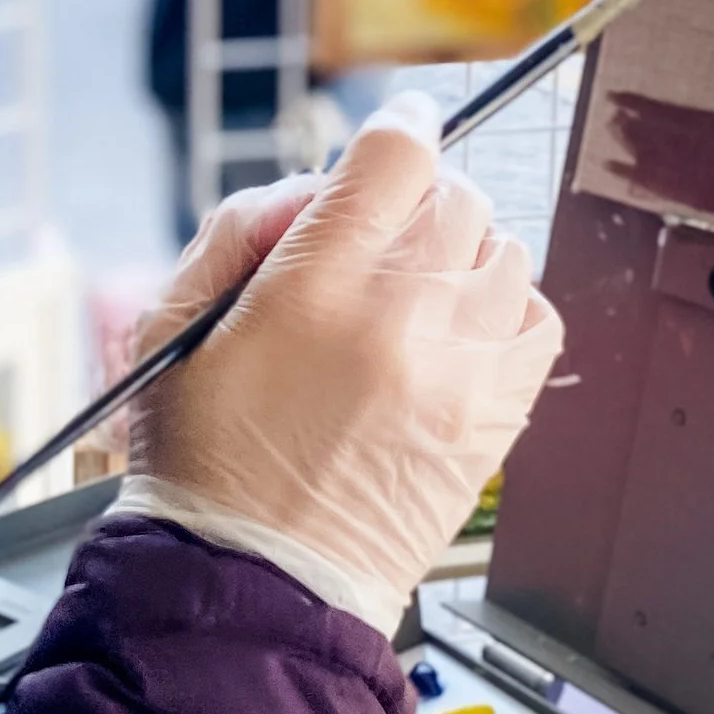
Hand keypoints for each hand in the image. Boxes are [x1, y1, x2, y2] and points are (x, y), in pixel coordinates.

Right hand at [129, 94, 561, 630]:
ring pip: (505, 251)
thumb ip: (239, 230)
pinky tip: (461, 334)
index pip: (397, 156)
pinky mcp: (495, 420)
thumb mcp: (173, 325)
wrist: (253, 585)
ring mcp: (459, 370)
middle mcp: (399, 317)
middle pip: (457, 196)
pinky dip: (508, 310)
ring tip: (416, 299)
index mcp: (313, 285)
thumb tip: (316, 188)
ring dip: (464, 257)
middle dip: (421, 201)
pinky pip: (540, 320)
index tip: (400, 133)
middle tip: (383, 239)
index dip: (401, 129)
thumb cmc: (204, 462)